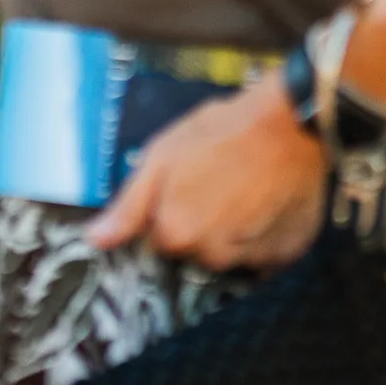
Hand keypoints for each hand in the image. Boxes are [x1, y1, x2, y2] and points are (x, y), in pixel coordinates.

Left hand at [85, 77, 326, 270]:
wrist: (290, 124)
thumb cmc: (221, 132)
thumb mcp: (162, 155)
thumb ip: (127, 206)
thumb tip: (95, 239)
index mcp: (176, 234)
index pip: (159, 242)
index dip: (168, 214)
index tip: (183, 189)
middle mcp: (214, 257)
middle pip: (195, 252)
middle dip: (199, 226)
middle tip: (216, 185)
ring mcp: (253, 259)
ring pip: (229, 254)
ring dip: (231, 232)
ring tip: (243, 191)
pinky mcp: (287, 255)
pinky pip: (264, 254)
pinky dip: (263, 235)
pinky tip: (266, 203)